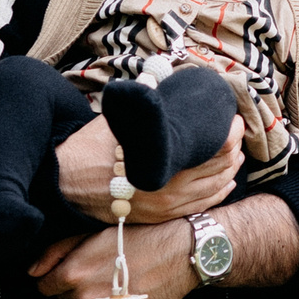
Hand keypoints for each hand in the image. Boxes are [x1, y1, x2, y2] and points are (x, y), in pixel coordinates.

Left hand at [30, 218, 194, 298]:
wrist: (181, 253)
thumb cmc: (137, 238)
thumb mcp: (93, 235)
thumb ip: (56, 253)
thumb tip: (32, 272)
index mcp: (73, 276)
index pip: (45, 287)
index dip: (58, 276)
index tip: (75, 268)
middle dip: (77, 288)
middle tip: (103, 270)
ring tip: (119, 280)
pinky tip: (132, 292)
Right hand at [55, 113, 243, 223]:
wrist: (63, 183)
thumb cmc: (89, 147)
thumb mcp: (120, 120)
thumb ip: (149, 106)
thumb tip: (170, 81)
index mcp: (162, 164)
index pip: (215, 150)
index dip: (230, 132)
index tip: (232, 117)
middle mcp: (168, 191)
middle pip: (221, 169)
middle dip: (233, 148)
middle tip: (235, 131)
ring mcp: (166, 208)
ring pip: (215, 189)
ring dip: (230, 169)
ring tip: (234, 151)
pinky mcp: (160, 217)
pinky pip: (201, 206)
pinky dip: (219, 191)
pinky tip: (225, 179)